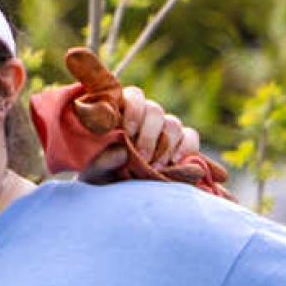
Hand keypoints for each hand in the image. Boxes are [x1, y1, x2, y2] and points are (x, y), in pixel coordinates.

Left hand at [79, 85, 201, 182]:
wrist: (120, 189)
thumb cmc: (102, 174)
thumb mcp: (96, 170)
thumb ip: (103, 161)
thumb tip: (122, 151)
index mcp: (122, 111)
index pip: (134, 96)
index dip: (133, 111)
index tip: (126, 132)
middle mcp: (146, 114)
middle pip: (155, 111)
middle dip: (148, 136)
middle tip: (142, 157)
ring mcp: (165, 126)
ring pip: (173, 124)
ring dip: (165, 145)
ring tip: (155, 168)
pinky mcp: (182, 140)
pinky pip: (190, 136)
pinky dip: (186, 148)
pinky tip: (175, 163)